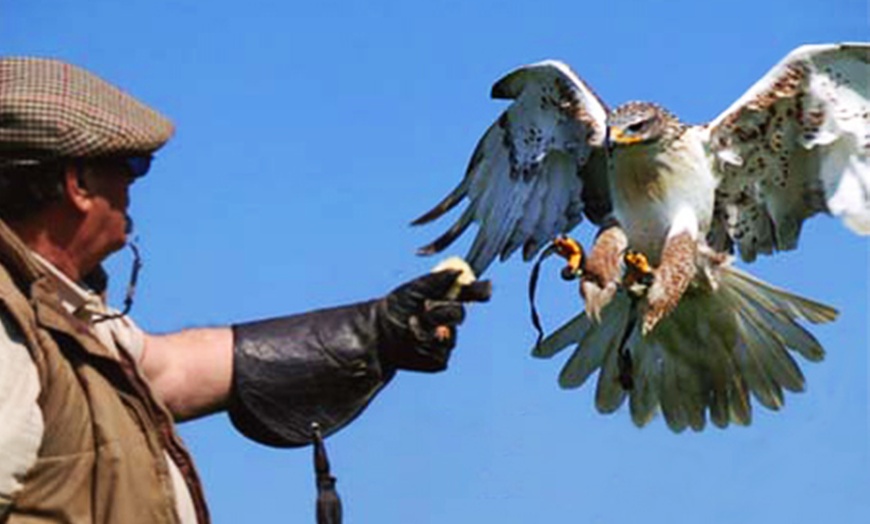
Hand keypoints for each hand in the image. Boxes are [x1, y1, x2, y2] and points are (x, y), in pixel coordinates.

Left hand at [377, 269, 491, 371]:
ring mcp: (445, 340)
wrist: (378, 334)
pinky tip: (412, 341)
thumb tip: (460, 269)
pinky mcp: (438, 359)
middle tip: (425, 307)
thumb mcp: (416, 288)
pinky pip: (442, 351)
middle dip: (443, 311)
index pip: (470, 294)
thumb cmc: (395, 308)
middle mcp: (448, 320)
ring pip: (451, 336)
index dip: (480, 292)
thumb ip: (438, 279)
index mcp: (445, 300)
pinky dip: (426, 344)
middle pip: (460, 314)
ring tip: (410, 324)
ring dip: (430, 328)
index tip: (485, 289)